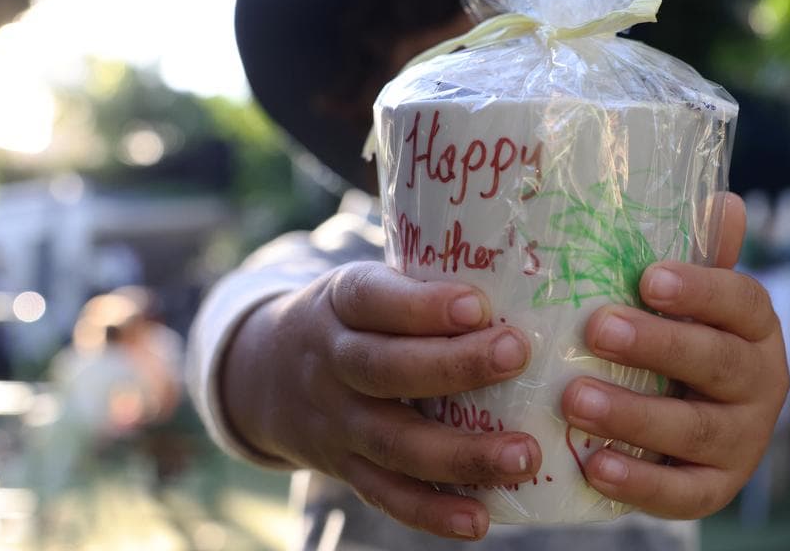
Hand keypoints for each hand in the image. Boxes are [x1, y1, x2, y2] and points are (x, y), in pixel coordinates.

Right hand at [221, 262, 540, 539]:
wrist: (265, 374)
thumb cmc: (353, 319)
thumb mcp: (368, 284)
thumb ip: (424, 283)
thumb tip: (524, 270)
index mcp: (340, 303)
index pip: (374, 300)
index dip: (422, 305)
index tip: (477, 304)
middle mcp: (331, 363)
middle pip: (385, 369)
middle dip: (454, 366)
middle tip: (517, 355)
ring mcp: (336, 422)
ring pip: (393, 441)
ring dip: (460, 453)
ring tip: (523, 454)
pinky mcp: (344, 468)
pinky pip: (386, 494)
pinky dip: (431, 511)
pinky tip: (479, 519)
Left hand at [561, 193, 788, 517]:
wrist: (694, 427)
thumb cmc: (682, 342)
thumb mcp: (690, 300)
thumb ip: (700, 256)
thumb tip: (722, 200)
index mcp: (756, 328)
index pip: (742, 302)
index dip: (700, 289)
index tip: (648, 277)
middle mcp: (762, 383)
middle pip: (718, 362)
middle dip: (657, 345)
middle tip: (596, 329)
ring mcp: (744, 441)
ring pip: (696, 430)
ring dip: (634, 414)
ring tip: (576, 399)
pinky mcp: (716, 489)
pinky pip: (684, 494)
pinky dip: (639, 483)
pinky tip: (594, 466)